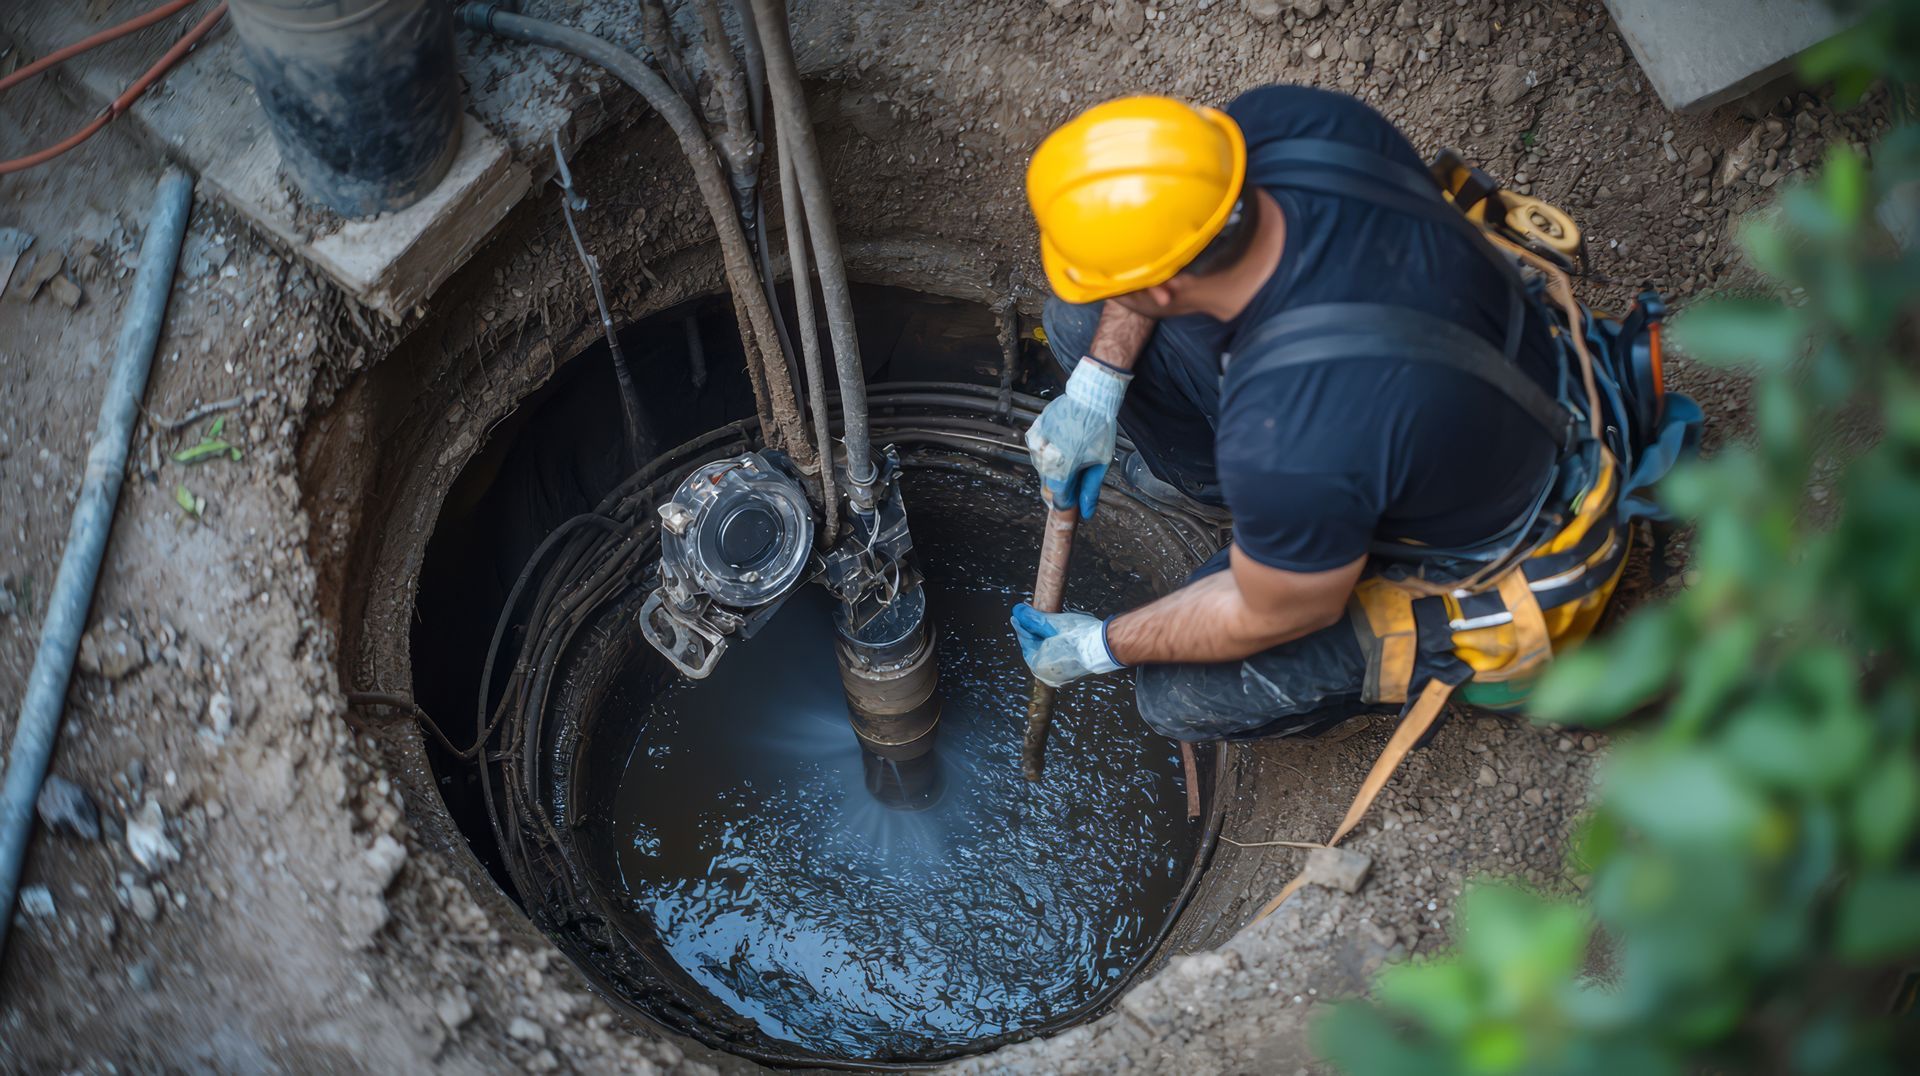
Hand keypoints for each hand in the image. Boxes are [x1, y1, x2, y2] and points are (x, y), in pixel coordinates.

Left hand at [1011, 603, 1123, 685]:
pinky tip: (1058, 634)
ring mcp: (1061, 675)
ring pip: (1047, 652)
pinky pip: (1057, 657)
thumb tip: (1018, 611)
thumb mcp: (1052, 623)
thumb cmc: (1078, 636)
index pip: (1025, 641)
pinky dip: (1055, 645)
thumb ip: (1032, 618)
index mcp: (1038, 665)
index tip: (1019, 614)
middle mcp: (1048, 675)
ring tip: (1046, 622)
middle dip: (1034, 631)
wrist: (1106, 646)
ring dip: (1045, 637)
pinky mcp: (1072, 672)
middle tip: (1031, 615)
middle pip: (1035, 648)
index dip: (1022, 625)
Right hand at [1026, 357, 1128, 517]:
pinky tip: (1061, 442)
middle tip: (1078, 472)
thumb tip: (1086, 513)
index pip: (1059, 499)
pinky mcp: (1033, 433)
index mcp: (1062, 469)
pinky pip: (1037, 452)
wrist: (1090, 397)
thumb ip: (1090, 490)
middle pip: (1049, 485)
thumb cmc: (1099, 428)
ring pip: (1042, 469)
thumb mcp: (1100, 462)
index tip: (1074, 499)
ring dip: (1054, 468)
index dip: (1068, 501)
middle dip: (1063, 484)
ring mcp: (1036, 445)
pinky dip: (1047, 452)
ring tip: (1072, 452)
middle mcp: (1045, 459)